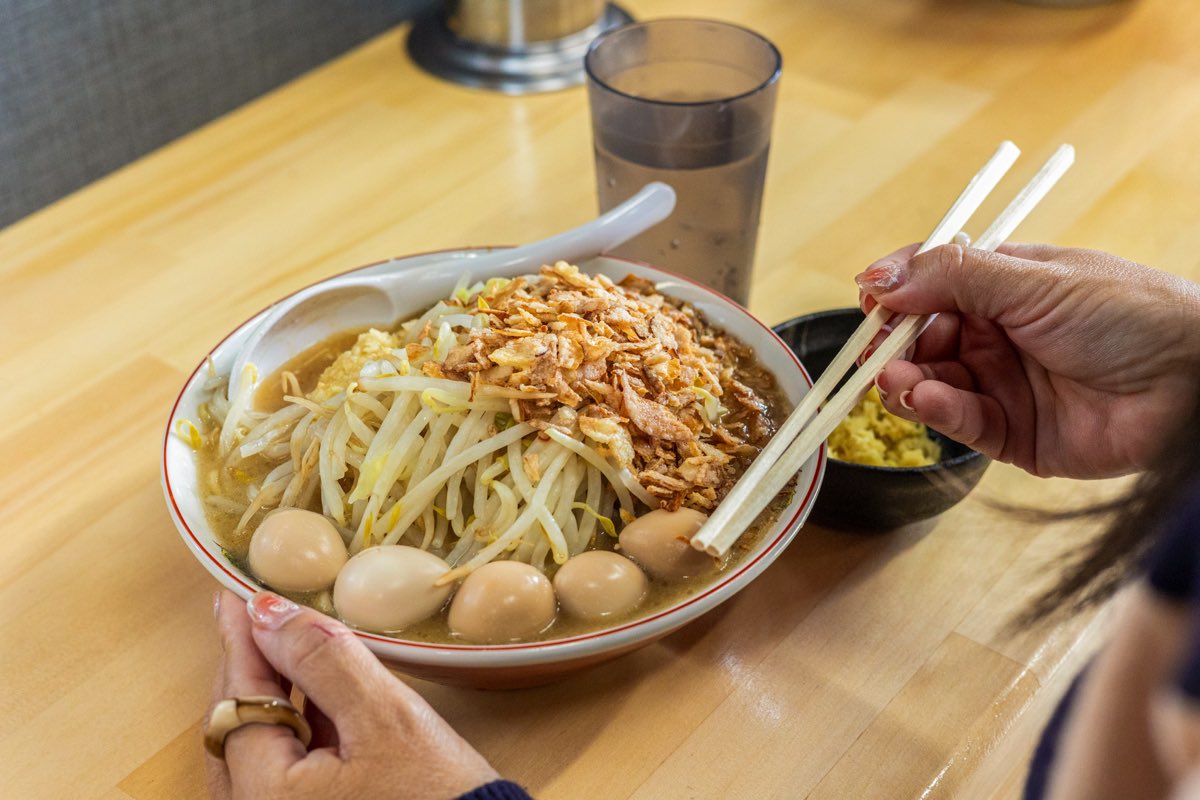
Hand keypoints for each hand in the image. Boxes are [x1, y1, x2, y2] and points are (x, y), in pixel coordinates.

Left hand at [208, 590, 499, 799]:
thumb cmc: (437, 796)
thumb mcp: (385, 716)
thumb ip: (322, 660)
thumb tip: (268, 613)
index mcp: (267, 796)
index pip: (238, 702)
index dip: (242, 643)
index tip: (237, 596)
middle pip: (235, 729)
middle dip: (248, 669)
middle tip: (254, 615)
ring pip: (256, 751)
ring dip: (270, 697)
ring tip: (282, 645)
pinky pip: (281, 774)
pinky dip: (292, 731)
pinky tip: (312, 698)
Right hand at [855, 243, 1199, 477]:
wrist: (1195, 386)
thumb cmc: (1131, 316)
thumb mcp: (1033, 280)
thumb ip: (952, 276)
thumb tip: (877, 277)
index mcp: (1005, 287)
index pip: (932, 285)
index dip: (897, 294)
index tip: (868, 302)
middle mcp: (1000, 335)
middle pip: (922, 338)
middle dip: (893, 345)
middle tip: (875, 352)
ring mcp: (1005, 385)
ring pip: (932, 383)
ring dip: (907, 380)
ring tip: (897, 379)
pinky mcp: (1014, 435)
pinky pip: (961, 423)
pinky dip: (937, 411)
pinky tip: (926, 398)